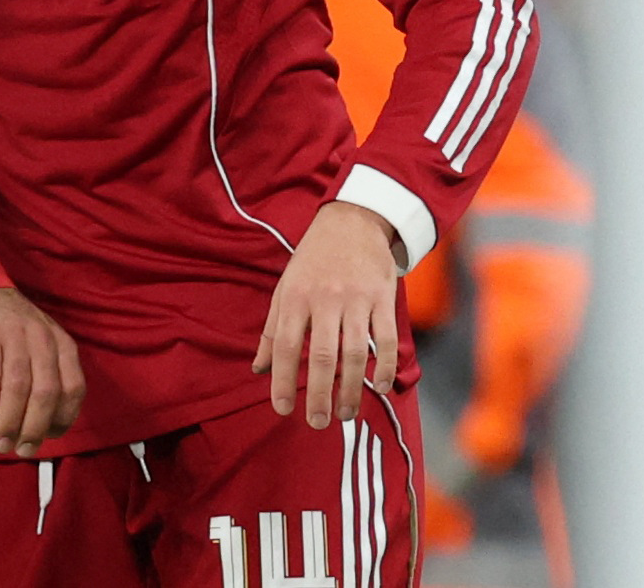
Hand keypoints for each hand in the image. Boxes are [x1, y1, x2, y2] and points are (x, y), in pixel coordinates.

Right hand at [0, 287, 84, 456]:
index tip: (46, 438)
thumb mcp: (41, 347)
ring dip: (8, 422)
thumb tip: (43, 431)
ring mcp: (13, 334)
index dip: (62, 420)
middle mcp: (42, 338)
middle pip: (45, 392)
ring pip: (17, 387)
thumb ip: (48, 379)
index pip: (73, 389)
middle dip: (33, 428)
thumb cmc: (11, 331)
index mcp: (62, 344)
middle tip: (20, 450)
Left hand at [252, 201, 399, 428]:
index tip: (283, 410)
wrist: (352, 221)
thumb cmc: (313, 261)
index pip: (284, 346)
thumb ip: (271, 330)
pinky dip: (384, 366)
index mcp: (295, 297)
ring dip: (351, 388)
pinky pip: (386, 339)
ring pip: (355, 353)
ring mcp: (356, 299)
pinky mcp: (383, 298)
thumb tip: (257, 370)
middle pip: (321, 355)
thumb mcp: (285, 288)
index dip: (282, 381)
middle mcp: (324, 299)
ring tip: (347, 413)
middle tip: (318, 422)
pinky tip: (380, 387)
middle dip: (319, 394)